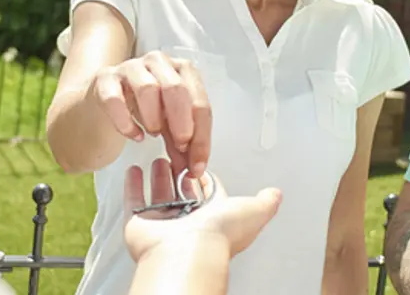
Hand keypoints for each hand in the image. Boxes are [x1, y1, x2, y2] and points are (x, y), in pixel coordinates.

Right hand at [88, 50, 211, 177]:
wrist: (103, 105)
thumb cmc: (142, 111)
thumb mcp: (169, 126)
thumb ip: (182, 145)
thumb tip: (195, 168)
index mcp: (182, 71)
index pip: (199, 102)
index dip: (201, 137)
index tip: (197, 165)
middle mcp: (158, 63)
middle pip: (176, 88)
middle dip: (182, 123)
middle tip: (179, 147)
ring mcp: (129, 68)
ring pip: (147, 88)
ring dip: (154, 118)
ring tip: (153, 134)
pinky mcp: (104, 79)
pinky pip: (115, 99)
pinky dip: (126, 123)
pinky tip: (134, 135)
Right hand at [123, 159, 280, 261]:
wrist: (187, 251)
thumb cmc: (217, 235)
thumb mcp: (253, 211)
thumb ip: (265, 201)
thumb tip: (276, 195)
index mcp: (214, 217)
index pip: (209, 193)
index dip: (205, 178)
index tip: (200, 162)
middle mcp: (189, 222)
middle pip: (183, 193)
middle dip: (180, 174)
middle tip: (176, 157)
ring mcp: (164, 223)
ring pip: (160, 195)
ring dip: (159, 177)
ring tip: (158, 160)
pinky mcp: (141, 223)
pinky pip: (135, 201)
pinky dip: (133, 185)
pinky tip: (134, 171)